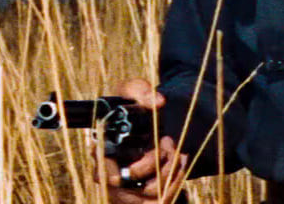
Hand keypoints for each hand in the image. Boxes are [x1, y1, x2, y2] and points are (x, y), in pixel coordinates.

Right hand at [99, 79, 188, 203]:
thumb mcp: (135, 91)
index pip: (104, 172)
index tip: (153, 148)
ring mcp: (126, 188)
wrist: (148, 123)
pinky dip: (175, 184)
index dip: (126, 168)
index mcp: (101, 151)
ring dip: (169, 171)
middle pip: (130, 186)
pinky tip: (181, 164)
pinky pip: (159, 201)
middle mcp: (110, 174)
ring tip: (178, 152)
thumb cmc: (135, 107)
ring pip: (148, 194)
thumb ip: (140, 90)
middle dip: (155, 163)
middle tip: (169, 143)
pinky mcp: (142, 196)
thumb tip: (157, 101)